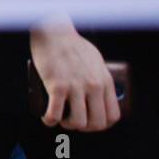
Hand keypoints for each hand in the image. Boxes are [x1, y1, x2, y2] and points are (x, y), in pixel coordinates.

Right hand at [29, 17, 120, 131]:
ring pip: (78, 123)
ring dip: (67, 125)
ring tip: (60, 118)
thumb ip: (99, 77)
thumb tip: (98, 93)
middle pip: (96, 123)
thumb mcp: (96, 61)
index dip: (101, 124)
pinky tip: (46, 118)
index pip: (112, 116)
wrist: (53, 31)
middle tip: (73, 121)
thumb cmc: (72, 44)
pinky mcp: (56, 86)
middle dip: (84, 128)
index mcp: (105, 81)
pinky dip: (50, 121)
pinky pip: (55, 114)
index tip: (90, 121)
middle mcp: (93, 86)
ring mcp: (75, 87)